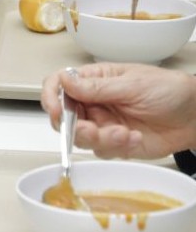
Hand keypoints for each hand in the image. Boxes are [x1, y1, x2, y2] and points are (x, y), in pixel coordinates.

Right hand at [40, 63, 195, 158]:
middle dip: (75, 127)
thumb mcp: (132, 84)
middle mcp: (92, 103)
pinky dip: (118, 148)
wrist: (194, 116)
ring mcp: (102, 124)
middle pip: (64, 117)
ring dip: (100, 139)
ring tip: (123, 134)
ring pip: (81, 138)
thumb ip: (96, 87)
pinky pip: (103, 151)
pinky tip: (134, 138)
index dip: (50, 97)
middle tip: (92, 130)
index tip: (55, 110)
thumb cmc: (168, 90)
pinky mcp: (115, 143)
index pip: (58, 85)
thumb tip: (64, 81)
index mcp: (93, 80)